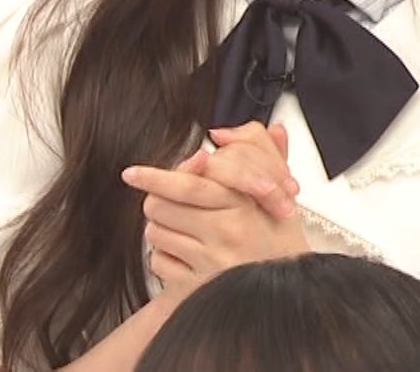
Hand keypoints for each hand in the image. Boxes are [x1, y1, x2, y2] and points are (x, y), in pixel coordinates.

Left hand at [122, 123, 308, 300]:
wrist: (287, 287)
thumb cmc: (279, 237)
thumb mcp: (278, 190)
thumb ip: (255, 153)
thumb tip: (222, 133)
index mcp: (244, 203)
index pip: (188, 184)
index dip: (155, 176)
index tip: (132, 173)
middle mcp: (227, 230)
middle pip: (160, 206)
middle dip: (160, 201)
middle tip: (172, 204)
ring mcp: (211, 260)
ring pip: (155, 233)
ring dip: (164, 230)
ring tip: (189, 232)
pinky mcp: (197, 286)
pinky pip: (159, 263)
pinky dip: (166, 258)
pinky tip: (188, 256)